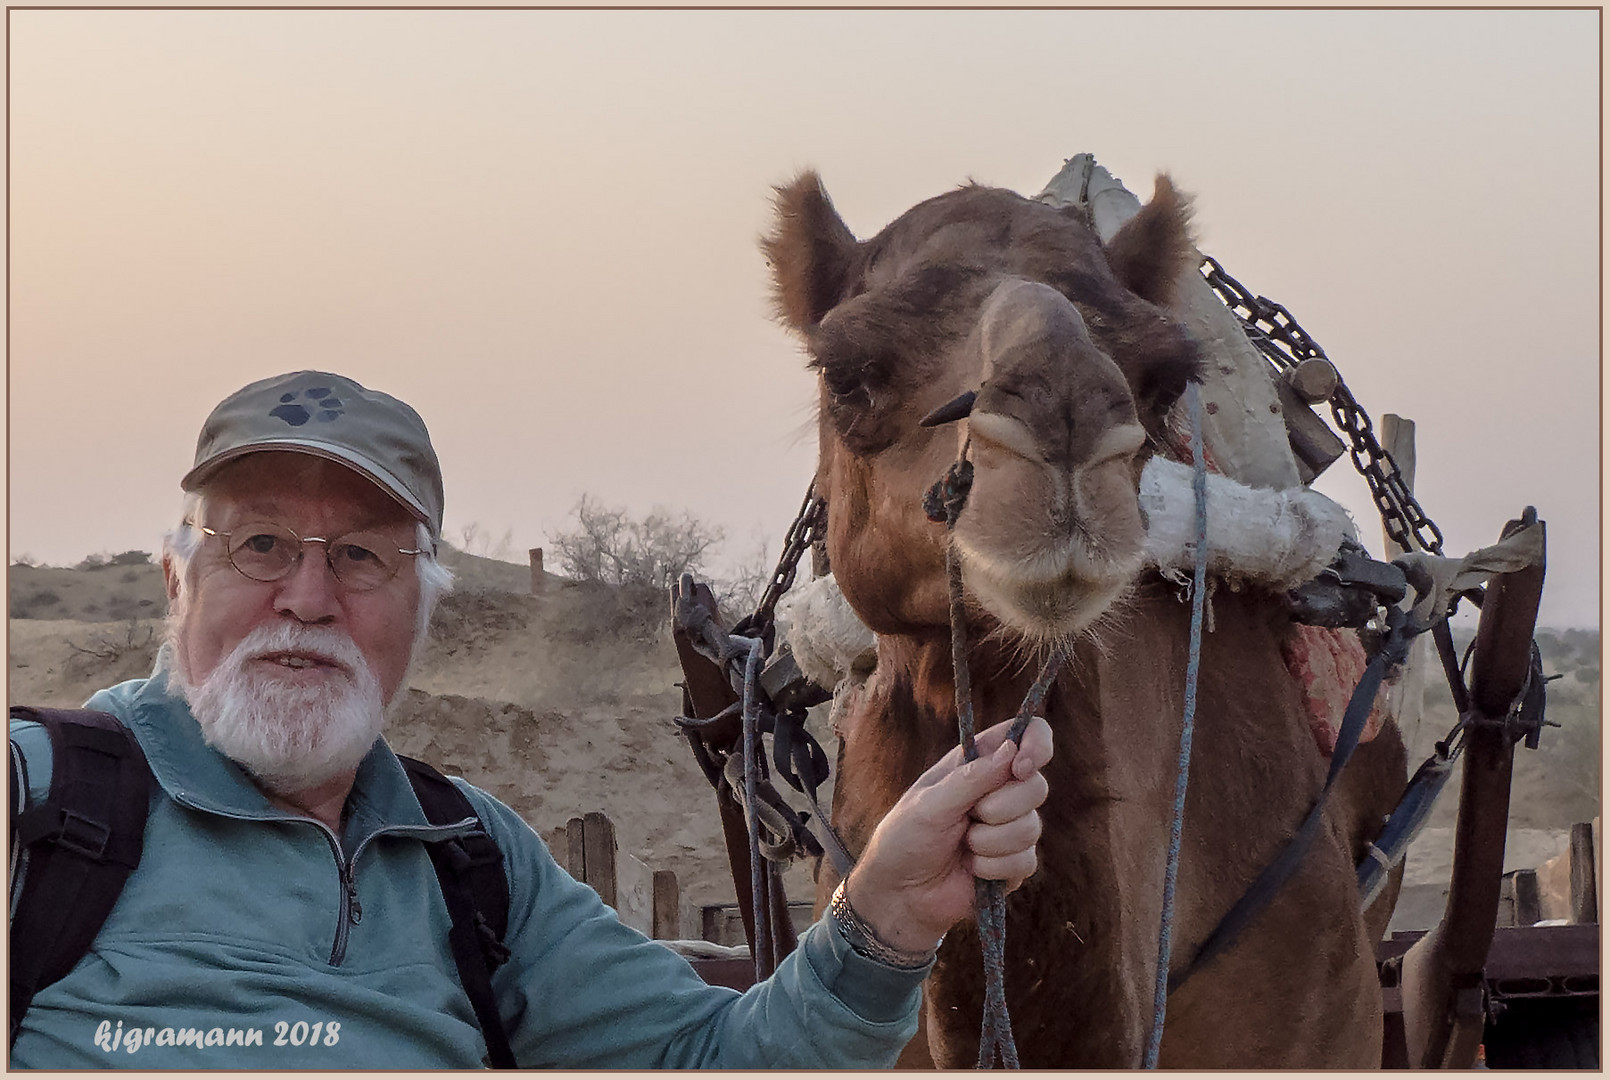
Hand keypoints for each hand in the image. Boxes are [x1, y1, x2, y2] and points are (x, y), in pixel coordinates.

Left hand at [843, 714, 1052, 954]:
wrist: (902, 895)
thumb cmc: (905, 839)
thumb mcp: (929, 804)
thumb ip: (970, 778)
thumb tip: (1012, 750)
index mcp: (978, 763)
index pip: (1028, 736)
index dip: (1036, 744)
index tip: (1022, 767)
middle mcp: (1000, 791)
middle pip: (1037, 785)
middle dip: (1001, 807)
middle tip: (970, 817)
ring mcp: (1010, 827)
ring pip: (1032, 827)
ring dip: (990, 842)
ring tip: (963, 846)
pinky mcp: (1015, 863)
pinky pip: (1026, 860)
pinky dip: (994, 867)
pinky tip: (972, 869)